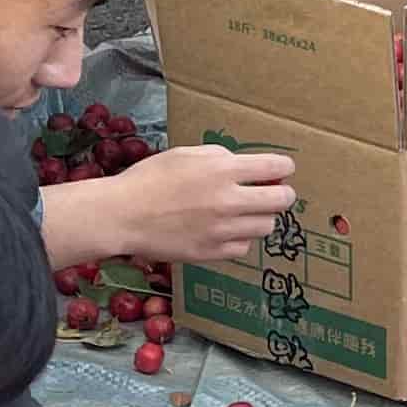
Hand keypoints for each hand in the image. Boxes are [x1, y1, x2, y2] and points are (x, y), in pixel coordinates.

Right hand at [85, 143, 295, 263]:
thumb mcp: (184, 154)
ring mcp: (222, 230)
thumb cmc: (149, 180)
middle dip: (282, 194)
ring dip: (261, 217)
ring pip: (267, 226)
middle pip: (282, 201)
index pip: (275, 168)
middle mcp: (228, 200)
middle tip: (273, 193)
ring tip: (245, 213)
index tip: (282, 170)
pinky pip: (244, 247)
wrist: (122, 216)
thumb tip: (243, 165)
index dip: (284, 167)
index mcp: (222, 170)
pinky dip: (240, 239)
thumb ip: (219, 157)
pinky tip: (226, 231)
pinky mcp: (212, 252)